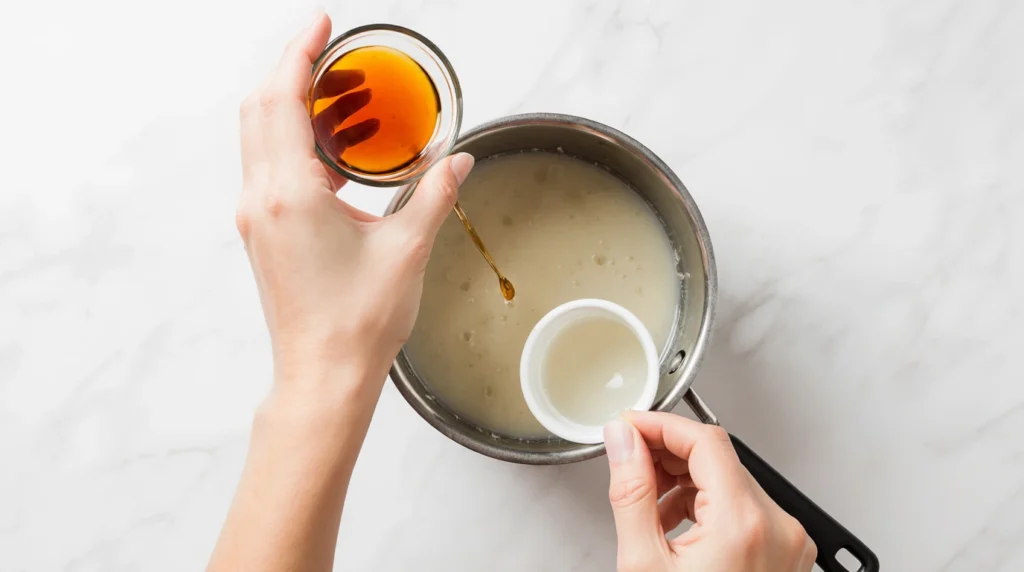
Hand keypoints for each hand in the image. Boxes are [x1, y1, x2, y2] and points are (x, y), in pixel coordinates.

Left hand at [236, 13, 474, 396]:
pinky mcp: (265, 234)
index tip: (322, 26)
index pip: (280, 98)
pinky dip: (297, 144)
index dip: (299, 52)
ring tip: (348, 103)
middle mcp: (262, 200)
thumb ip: (435, 193)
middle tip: (340, 60)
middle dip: (296, 73)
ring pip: (262, 138)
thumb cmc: (358, 321)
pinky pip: (271, 169)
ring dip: (295, 109)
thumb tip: (459, 159)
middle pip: (260, 109)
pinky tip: (340, 155)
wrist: (324, 375)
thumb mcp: (407, 248)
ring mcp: (258, 218)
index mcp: (290, 194)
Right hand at [604, 412, 816, 571]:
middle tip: (629, 462)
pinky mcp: (787, 555)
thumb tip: (623, 440)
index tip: (629, 426)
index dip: (659, 425)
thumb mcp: (643, 564)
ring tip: (648, 503)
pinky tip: (676, 524)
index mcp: (745, 523)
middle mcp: (778, 528)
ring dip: (685, 481)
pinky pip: (746, 508)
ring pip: (732, 481)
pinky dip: (708, 505)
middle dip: (668, 455)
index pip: (704, 440)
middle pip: (719, 458)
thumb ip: (631, 491)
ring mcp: (788, 543)